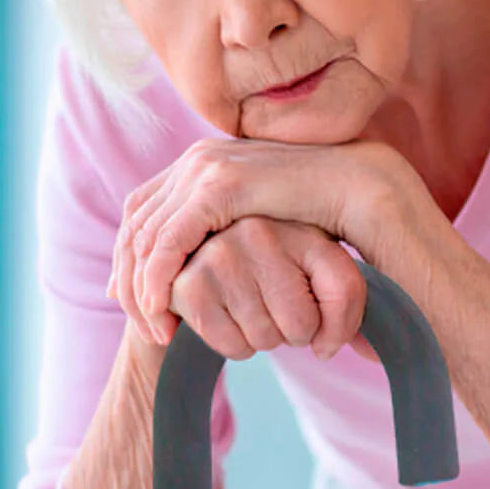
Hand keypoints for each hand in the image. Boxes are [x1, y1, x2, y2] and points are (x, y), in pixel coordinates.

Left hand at [107, 137, 396, 345]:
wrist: (361, 186)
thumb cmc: (321, 209)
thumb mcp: (263, 219)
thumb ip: (231, 230)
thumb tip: (206, 259)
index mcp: (202, 160)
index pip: (142, 209)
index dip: (129, 254)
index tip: (129, 296)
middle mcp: (196, 159)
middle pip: (135, 224)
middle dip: (128, 277)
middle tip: (140, 322)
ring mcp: (205, 168)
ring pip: (145, 237)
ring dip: (141, 288)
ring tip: (155, 330)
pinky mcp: (219, 187)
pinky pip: (169, 241)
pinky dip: (157, 280)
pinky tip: (161, 312)